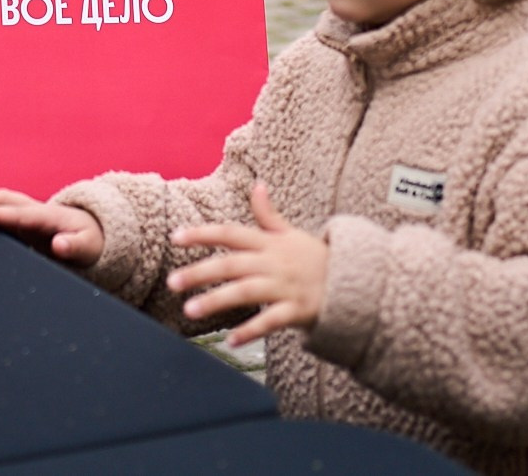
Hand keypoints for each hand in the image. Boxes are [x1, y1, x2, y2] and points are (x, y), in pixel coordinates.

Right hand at [0, 189, 103, 266]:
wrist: (94, 233)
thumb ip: (74, 247)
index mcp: (48, 217)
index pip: (17, 215)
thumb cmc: (90, 242)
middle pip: (5, 201)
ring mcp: (28, 214)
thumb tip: (58, 245)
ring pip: (0, 203)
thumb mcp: (88, 248)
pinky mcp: (24, 221)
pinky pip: (1, 211)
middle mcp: (35, 211)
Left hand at [167, 183, 330, 346]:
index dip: (202, 233)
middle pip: (231, 264)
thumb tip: (256, 185)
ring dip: (217, 301)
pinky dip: (252, 331)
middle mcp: (273, 262)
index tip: (175, 237)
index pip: (230, 233)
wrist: (356, 282)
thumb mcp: (291, 234)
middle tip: (171, 282)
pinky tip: (231, 341)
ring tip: (190, 311)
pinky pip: (271, 321)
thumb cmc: (315, 258)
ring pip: (246, 292)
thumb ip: (268, 214)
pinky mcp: (298, 310)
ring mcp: (285, 286)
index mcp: (269, 243)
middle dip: (200, 272)